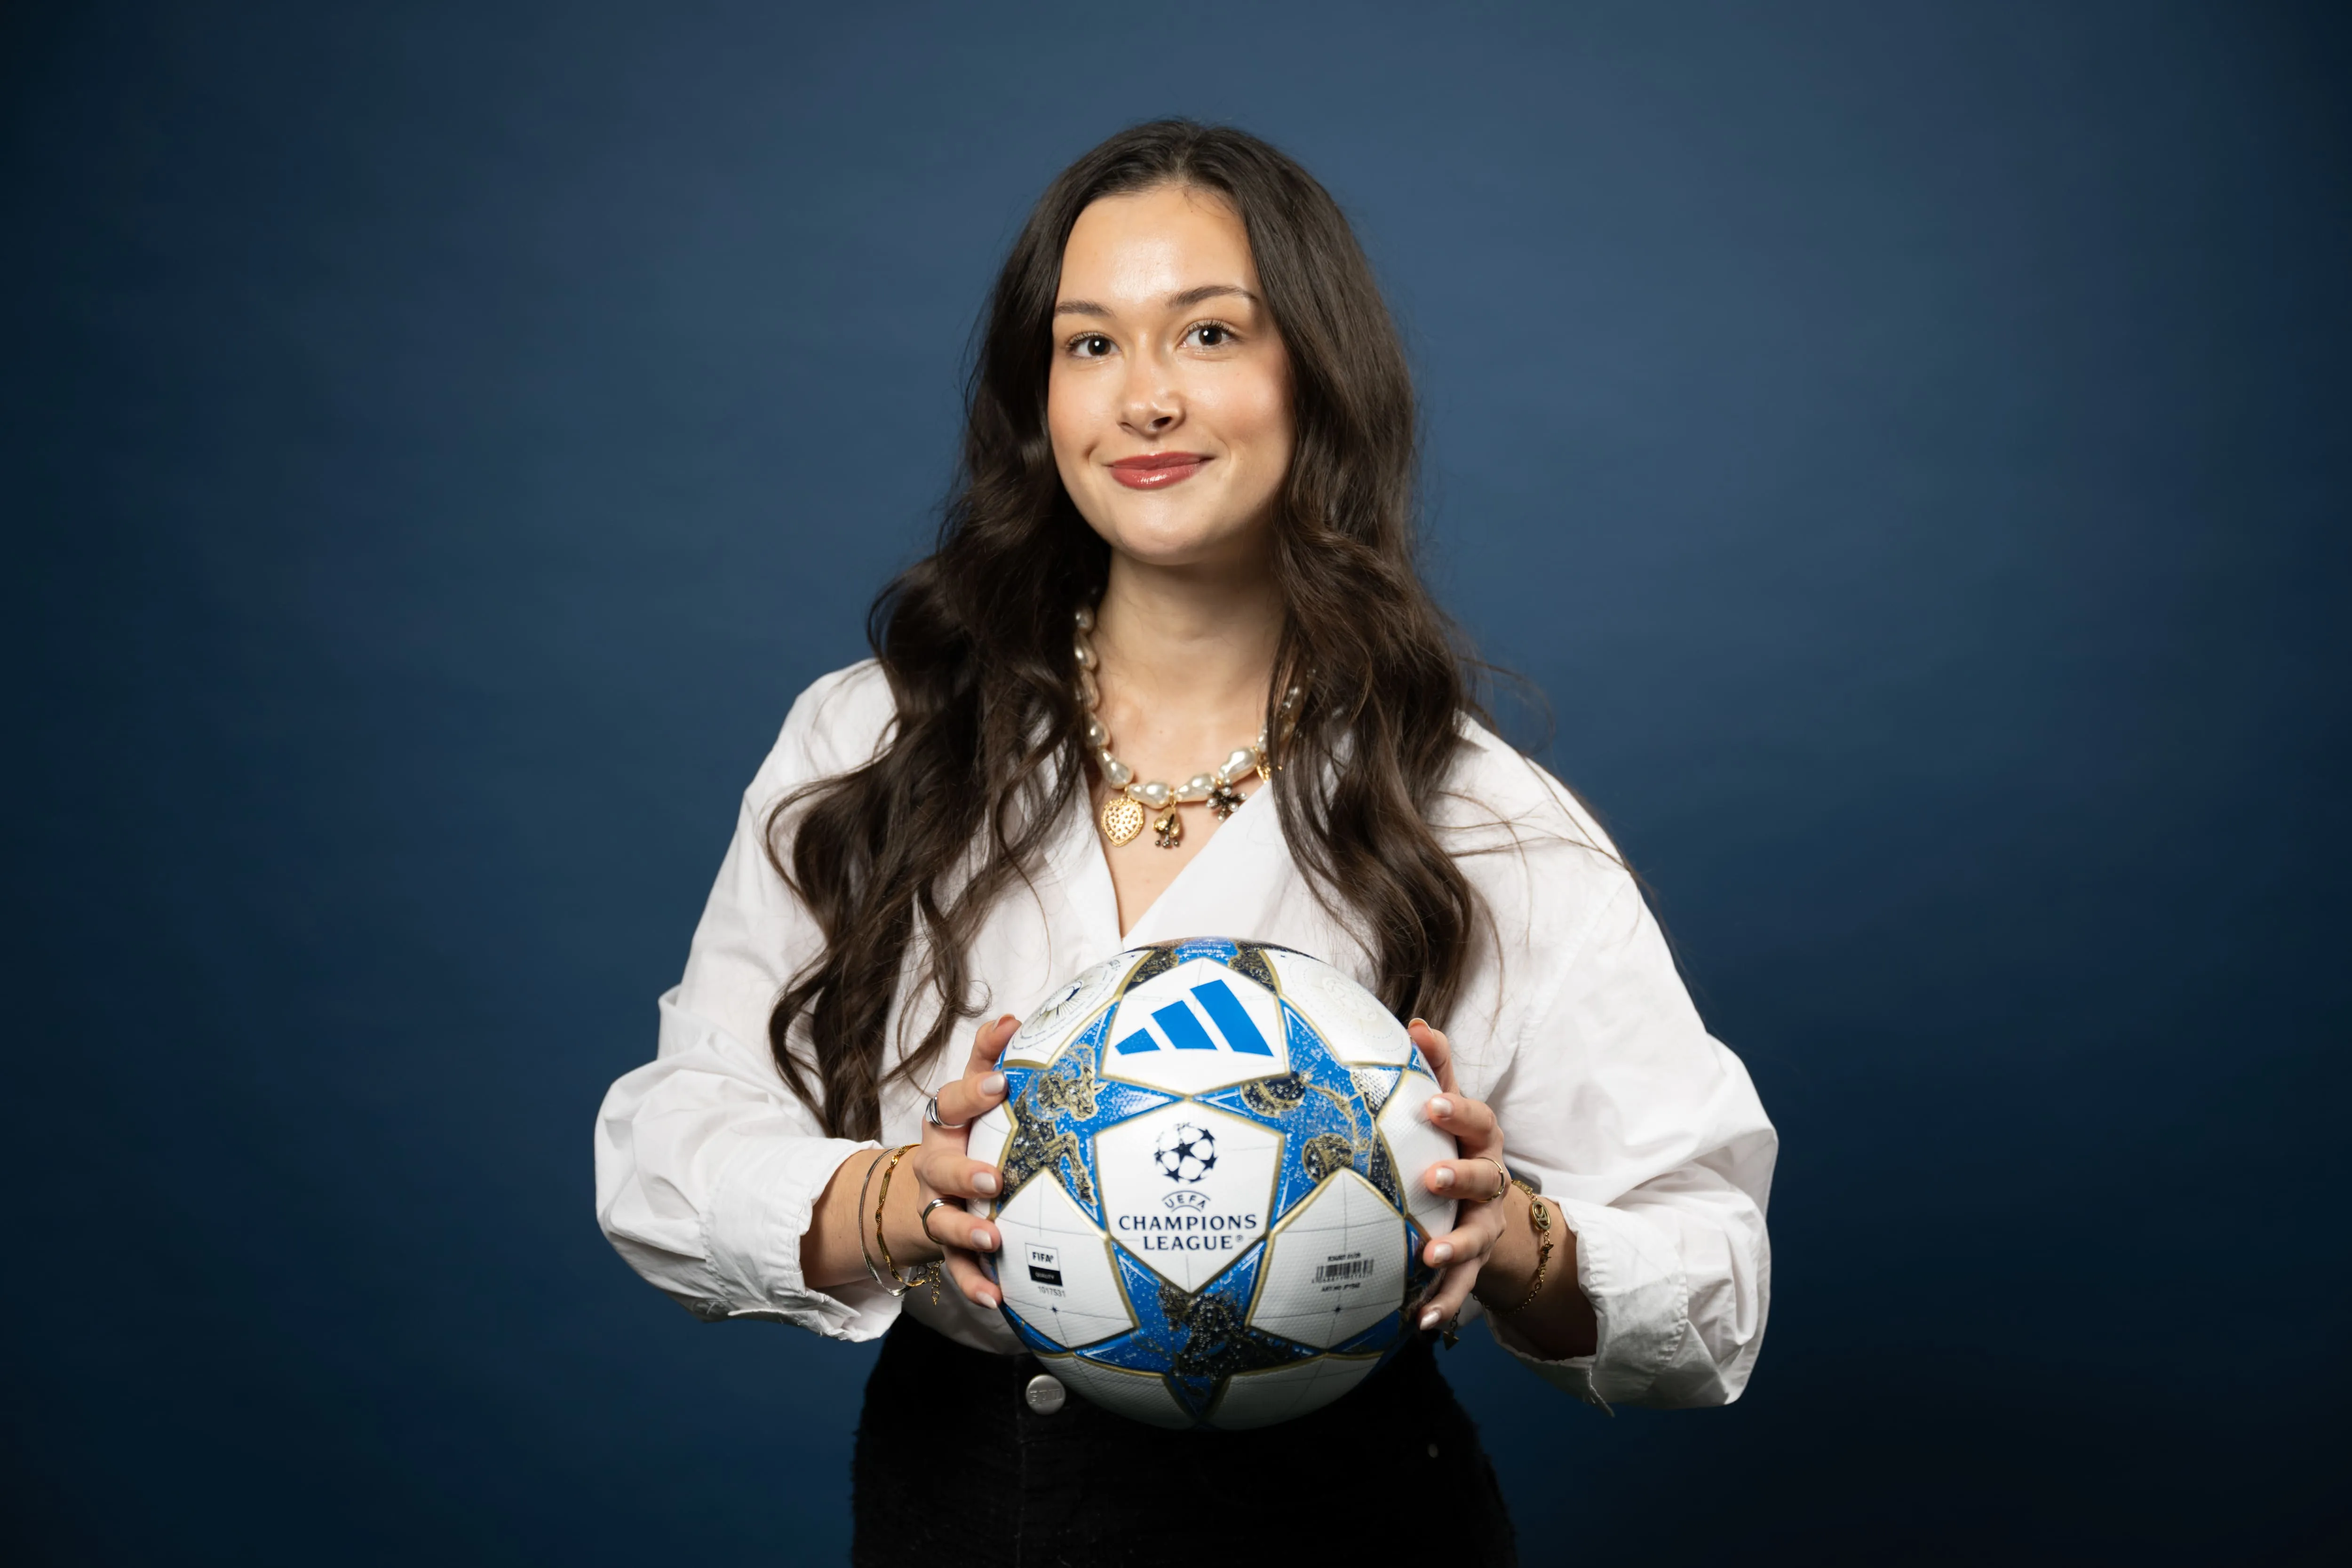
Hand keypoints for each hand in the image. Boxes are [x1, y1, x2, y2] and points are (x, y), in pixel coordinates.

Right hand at [889, 1014, 1016, 1306]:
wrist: (918, 1193)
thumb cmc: (966, 1134)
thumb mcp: (973, 1097)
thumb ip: (990, 1058)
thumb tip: (1013, 1016)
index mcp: (946, 1124)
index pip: (951, 1101)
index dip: (973, 1092)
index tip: (1001, 1082)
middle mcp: (935, 1164)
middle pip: (940, 1166)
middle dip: (964, 1170)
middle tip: (994, 1176)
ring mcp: (937, 1206)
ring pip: (944, 1219)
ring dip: (967, 1228)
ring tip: (993, 1237)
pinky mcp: (945, 1245)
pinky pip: (956, 1267)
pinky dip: (974, 1282)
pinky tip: (997, 1298)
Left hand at [1406, 1017, 1513, 1332]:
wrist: (1490, 1211)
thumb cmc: (1456, 1146)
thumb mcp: (1451, 1109)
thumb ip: (1437, 1069)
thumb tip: (1417, 1023)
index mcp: (1480, 1141)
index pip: (1475, 1120)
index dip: (1456, 1110)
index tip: (1430, 1103)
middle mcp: (1489, 1183)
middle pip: (1484, 1178)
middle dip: (1461, 1177)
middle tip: (1432, 1177)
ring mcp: (1483, 1227)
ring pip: (1475, 1237)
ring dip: (1455, 1247)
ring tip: (1430, 1257)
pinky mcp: (1473, 1266)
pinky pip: (1461, 1288)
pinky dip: (1444, 1305)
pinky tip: (1421, 1322)